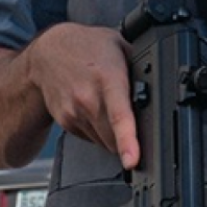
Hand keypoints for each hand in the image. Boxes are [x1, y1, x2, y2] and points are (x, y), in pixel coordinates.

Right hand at [26, 23, 139, 169]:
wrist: (47, 52)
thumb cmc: (87, 46)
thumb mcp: (119, 46)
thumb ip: (140, 67)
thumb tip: (160, 87)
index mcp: (108, 79)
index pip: (119, 116)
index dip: (128, 141)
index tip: (132, 160)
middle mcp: (88, 99)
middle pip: (114, 139)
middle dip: (128, 139)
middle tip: (130, 118)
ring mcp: (74, 112)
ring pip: (104, 142)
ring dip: (111, 134)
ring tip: (106, 104)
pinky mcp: (65, 121)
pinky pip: (90, 138)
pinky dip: (97, 130)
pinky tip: (93, 108)